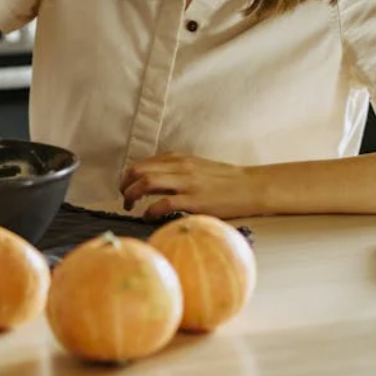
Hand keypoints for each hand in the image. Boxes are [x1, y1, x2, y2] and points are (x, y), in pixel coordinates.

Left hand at [120, 153, 256, 219]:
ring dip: (132, 195)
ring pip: (146, 182)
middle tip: (124, 198)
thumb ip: (176, 171)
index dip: (129, 176)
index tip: (126, 187)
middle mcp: (179, 166)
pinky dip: (150, 211)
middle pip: (139, 170)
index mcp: (179, 158)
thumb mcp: (197, 167)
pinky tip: (148, 216)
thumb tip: (153, 182)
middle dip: (125, 184)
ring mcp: (186, 183)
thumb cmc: (224, 180)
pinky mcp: (194, 201)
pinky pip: (164, 204)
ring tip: (130, 207)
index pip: (143, 163)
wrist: (250, 186)